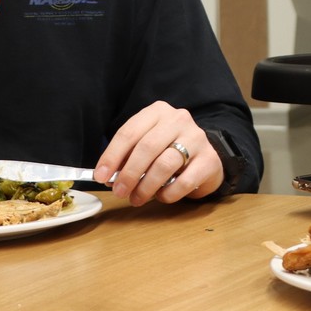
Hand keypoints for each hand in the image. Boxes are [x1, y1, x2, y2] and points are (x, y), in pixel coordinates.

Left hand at [94, 102, 220, 205]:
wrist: (205, 158)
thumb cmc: (169, 151)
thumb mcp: (147, 146)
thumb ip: (128, 156)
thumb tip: (108, 176)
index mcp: (158, 111)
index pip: (129, 132)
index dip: (112, 156)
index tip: (101, 176)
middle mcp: (178, 119)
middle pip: (147, 147)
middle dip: (129, 173)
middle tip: (119, 192)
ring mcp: (197, 138)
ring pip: (164, 164)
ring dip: (146, 186)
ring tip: (137, 199)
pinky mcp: (209, 160)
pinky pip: (184, 181)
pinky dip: (168, 193)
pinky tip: (162, 196)